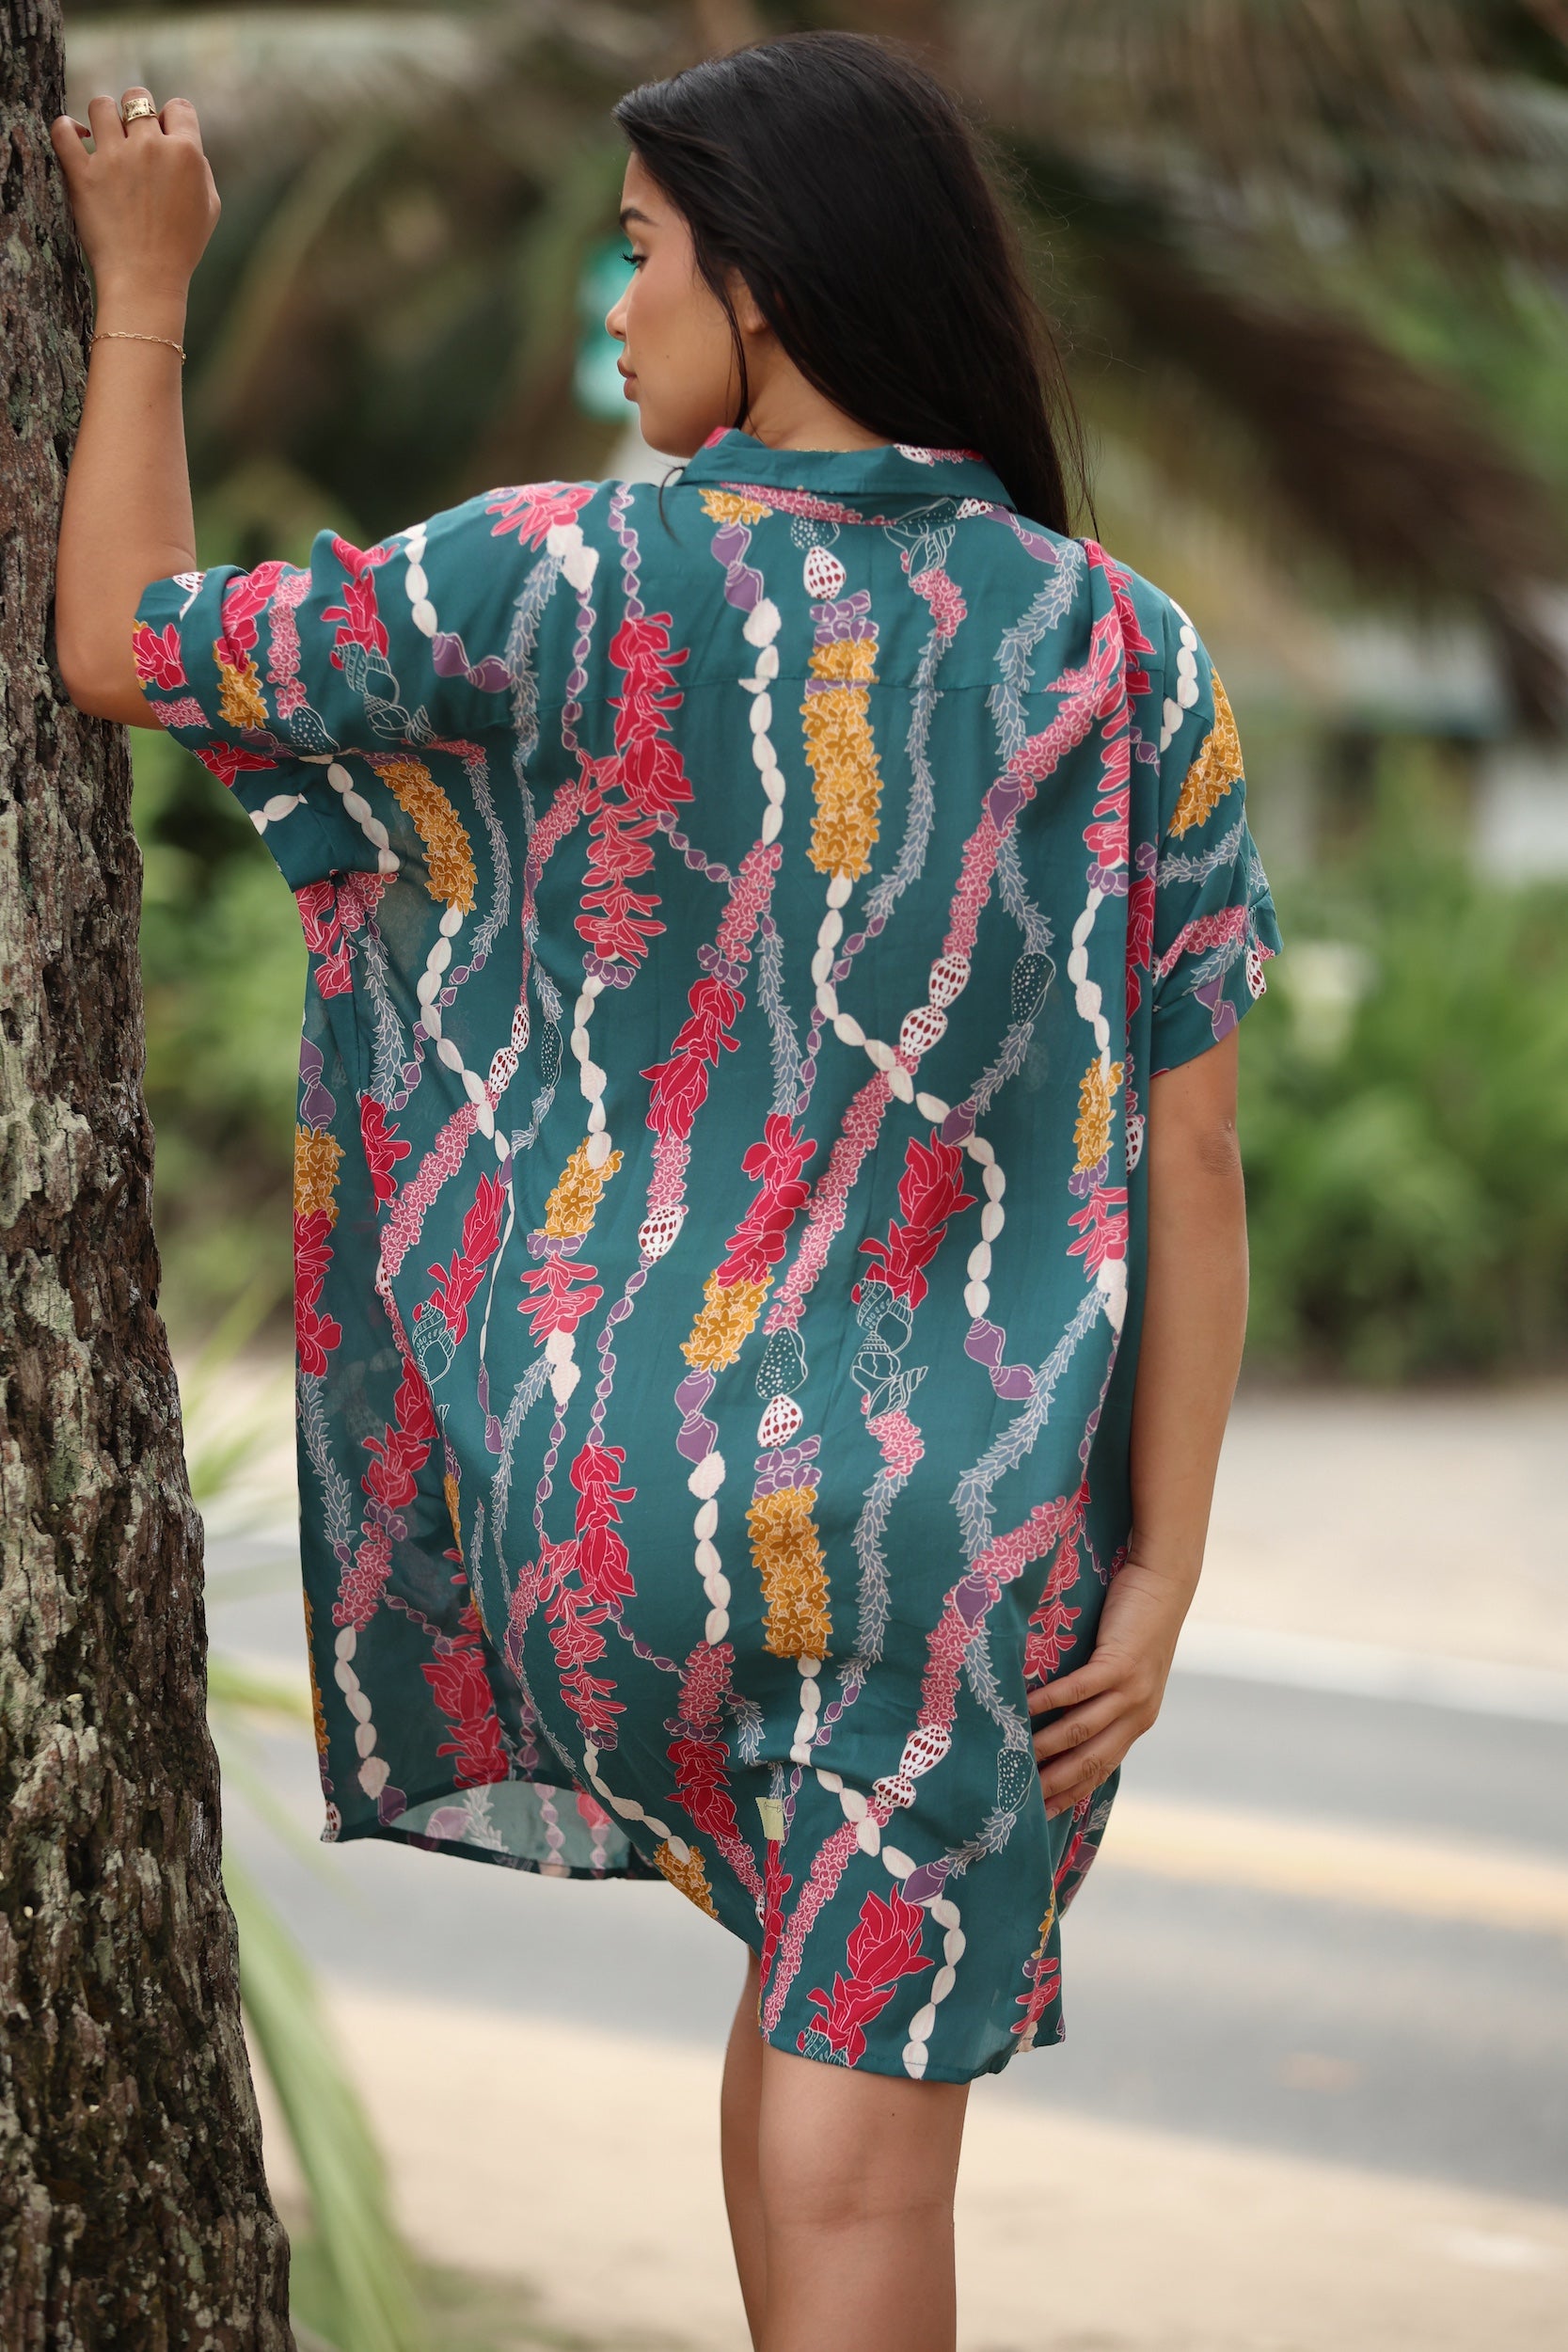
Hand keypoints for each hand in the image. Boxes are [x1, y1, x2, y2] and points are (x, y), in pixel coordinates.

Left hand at [51, 88, 218, 302]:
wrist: (146, 280)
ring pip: (100, 105)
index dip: (171, 119)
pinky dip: (65, 128)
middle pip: (137, 98)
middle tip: (132, 136)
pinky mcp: (82, 173)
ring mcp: (113, 158)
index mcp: (186, 154)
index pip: (178, 107)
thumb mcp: (209, 209)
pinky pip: (62, 130)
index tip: (164, 137)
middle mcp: (149, 147)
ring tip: (103, 136)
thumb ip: (201, 169)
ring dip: (103, 117)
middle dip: (135, 112)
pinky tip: (76, 137)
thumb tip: (186, 146)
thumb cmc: (181, 249)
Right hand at [1027, 1550, 1192, 1817]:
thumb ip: (1098, 1699)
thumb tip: (1055, 1719)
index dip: (1072, 1794)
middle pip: (1092, 1760)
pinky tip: (1024, 1708)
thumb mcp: (1121, 1671)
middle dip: (1056, 1783)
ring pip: (1083, 1730)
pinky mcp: (1121, 1663)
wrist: (1164, 1583)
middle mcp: (1139, 1714)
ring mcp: (1132, 1690)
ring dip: (1047, 1747)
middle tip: (1021, 1801)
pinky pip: (1078, 1690)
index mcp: (1138, 1721)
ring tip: (1016, 1757)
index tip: (1041, 1814)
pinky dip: (1049, 1702)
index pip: (1101, 1769)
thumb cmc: (1135, 1623)